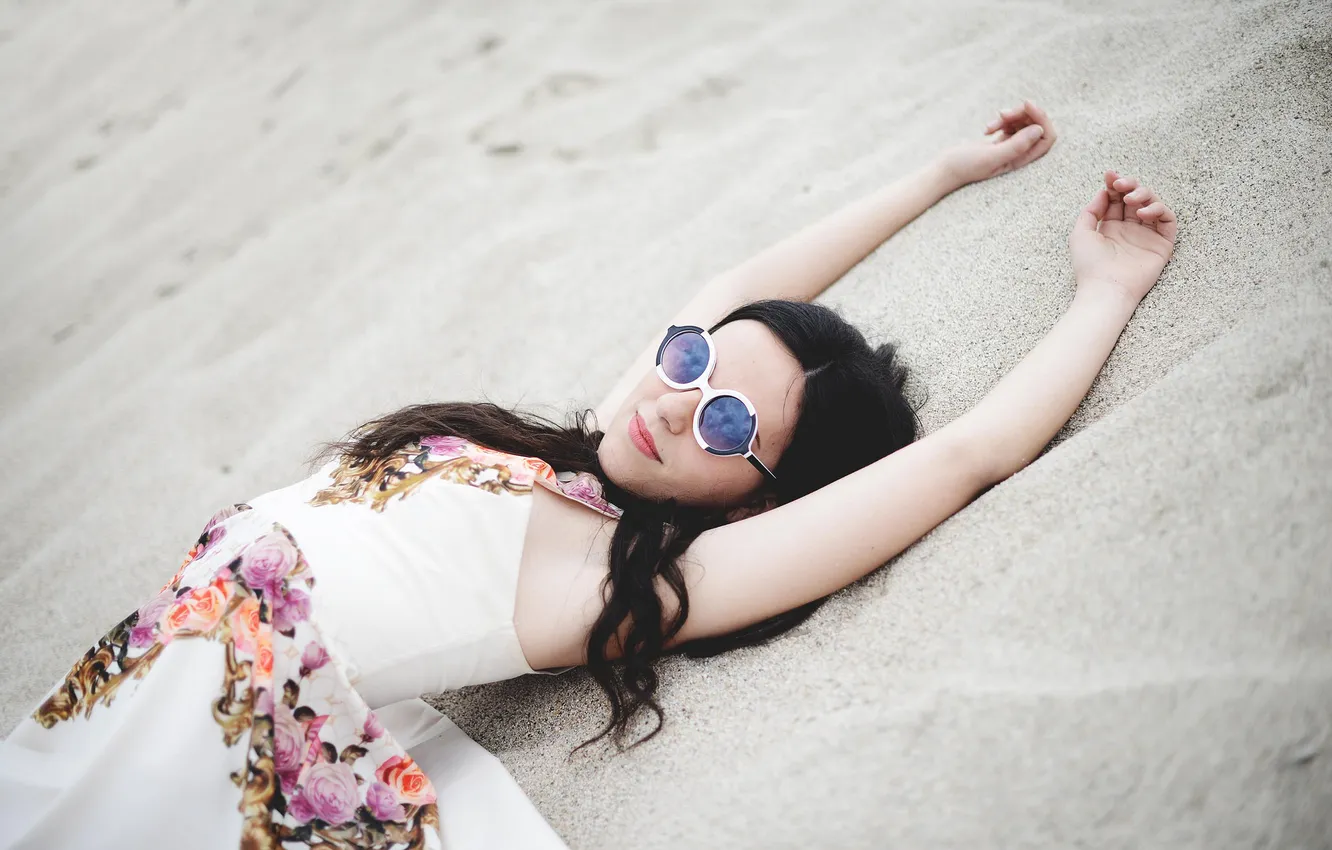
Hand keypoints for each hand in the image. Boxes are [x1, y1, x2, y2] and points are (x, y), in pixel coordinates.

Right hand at [938, 100, 1056, 186]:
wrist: (943, 169)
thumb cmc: (963, 167)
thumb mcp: (990, 157)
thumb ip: (1016, 146)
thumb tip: (1038, 129)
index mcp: (1021, 161)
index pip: (1046, 137)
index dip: (1041, 118)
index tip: (1026, 105)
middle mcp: (1019, 155)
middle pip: (1035, 126)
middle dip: (1022, 114)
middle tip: (1002, 113)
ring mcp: (1010, 147)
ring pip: (1023, 123)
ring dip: (1010, 116)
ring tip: (993, 121)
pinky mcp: (1000, 142)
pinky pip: (1011, 124)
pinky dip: (1001, 120)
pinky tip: (987, 128)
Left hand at [1069, 171, 1177, 304]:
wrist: (1105, 288)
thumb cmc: (1090, 265)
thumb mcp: (1080, 234)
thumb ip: (1091, 211)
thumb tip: (1104, 192)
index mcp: (1110, 228)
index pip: (1117, 200)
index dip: (1115, 185)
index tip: (1109, 175)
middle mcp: (1130, 230)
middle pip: (1135, 198)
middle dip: (1129, 185)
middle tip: (1120, 184)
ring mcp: (1146, 236)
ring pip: (1152, 204)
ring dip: (1144, 194)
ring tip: (1131, 199)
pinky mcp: (1162, 244)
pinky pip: (1168, 220)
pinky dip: (1158, 210)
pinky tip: (1143, 214)